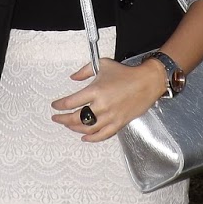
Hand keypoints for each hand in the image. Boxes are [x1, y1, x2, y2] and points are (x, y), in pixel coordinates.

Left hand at [51, 57, 165, 141]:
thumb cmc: (125, 72)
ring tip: (68, 125)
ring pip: (87, 129)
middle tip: (56, 118)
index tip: (55, 106)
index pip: (71, 102)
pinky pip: (102, 135)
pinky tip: (84, 138)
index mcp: (95, 91)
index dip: (60, 106)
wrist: (147, 81)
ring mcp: (110, 116)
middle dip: (62, 119)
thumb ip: (84, 71)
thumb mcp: (102, 64)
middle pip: (76, 118)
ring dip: (74, 128)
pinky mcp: (119, 123)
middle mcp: (101, 105)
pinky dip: (91, 139)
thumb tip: (72, 77)